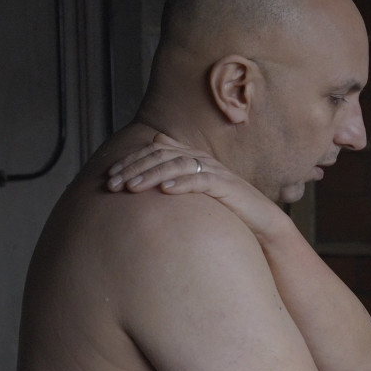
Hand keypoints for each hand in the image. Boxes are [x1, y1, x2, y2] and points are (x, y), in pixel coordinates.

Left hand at [106, 133, 291, 242]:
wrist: (260, 221)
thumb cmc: (225, 208)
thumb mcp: (195, 189)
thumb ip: (175, 171)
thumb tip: (153, 149)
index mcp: (193, 158)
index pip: (155, 149)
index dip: (131, 160)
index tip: (109, 176)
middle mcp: (202, 160)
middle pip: (162, 155)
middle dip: (134, 168)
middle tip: (113, 184)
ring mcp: (215, 172)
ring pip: (177, 165)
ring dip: (151, 176)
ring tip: (132, 189)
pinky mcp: (227, 186)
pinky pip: (201, 180)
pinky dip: (182, 183)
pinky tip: (165, 191)